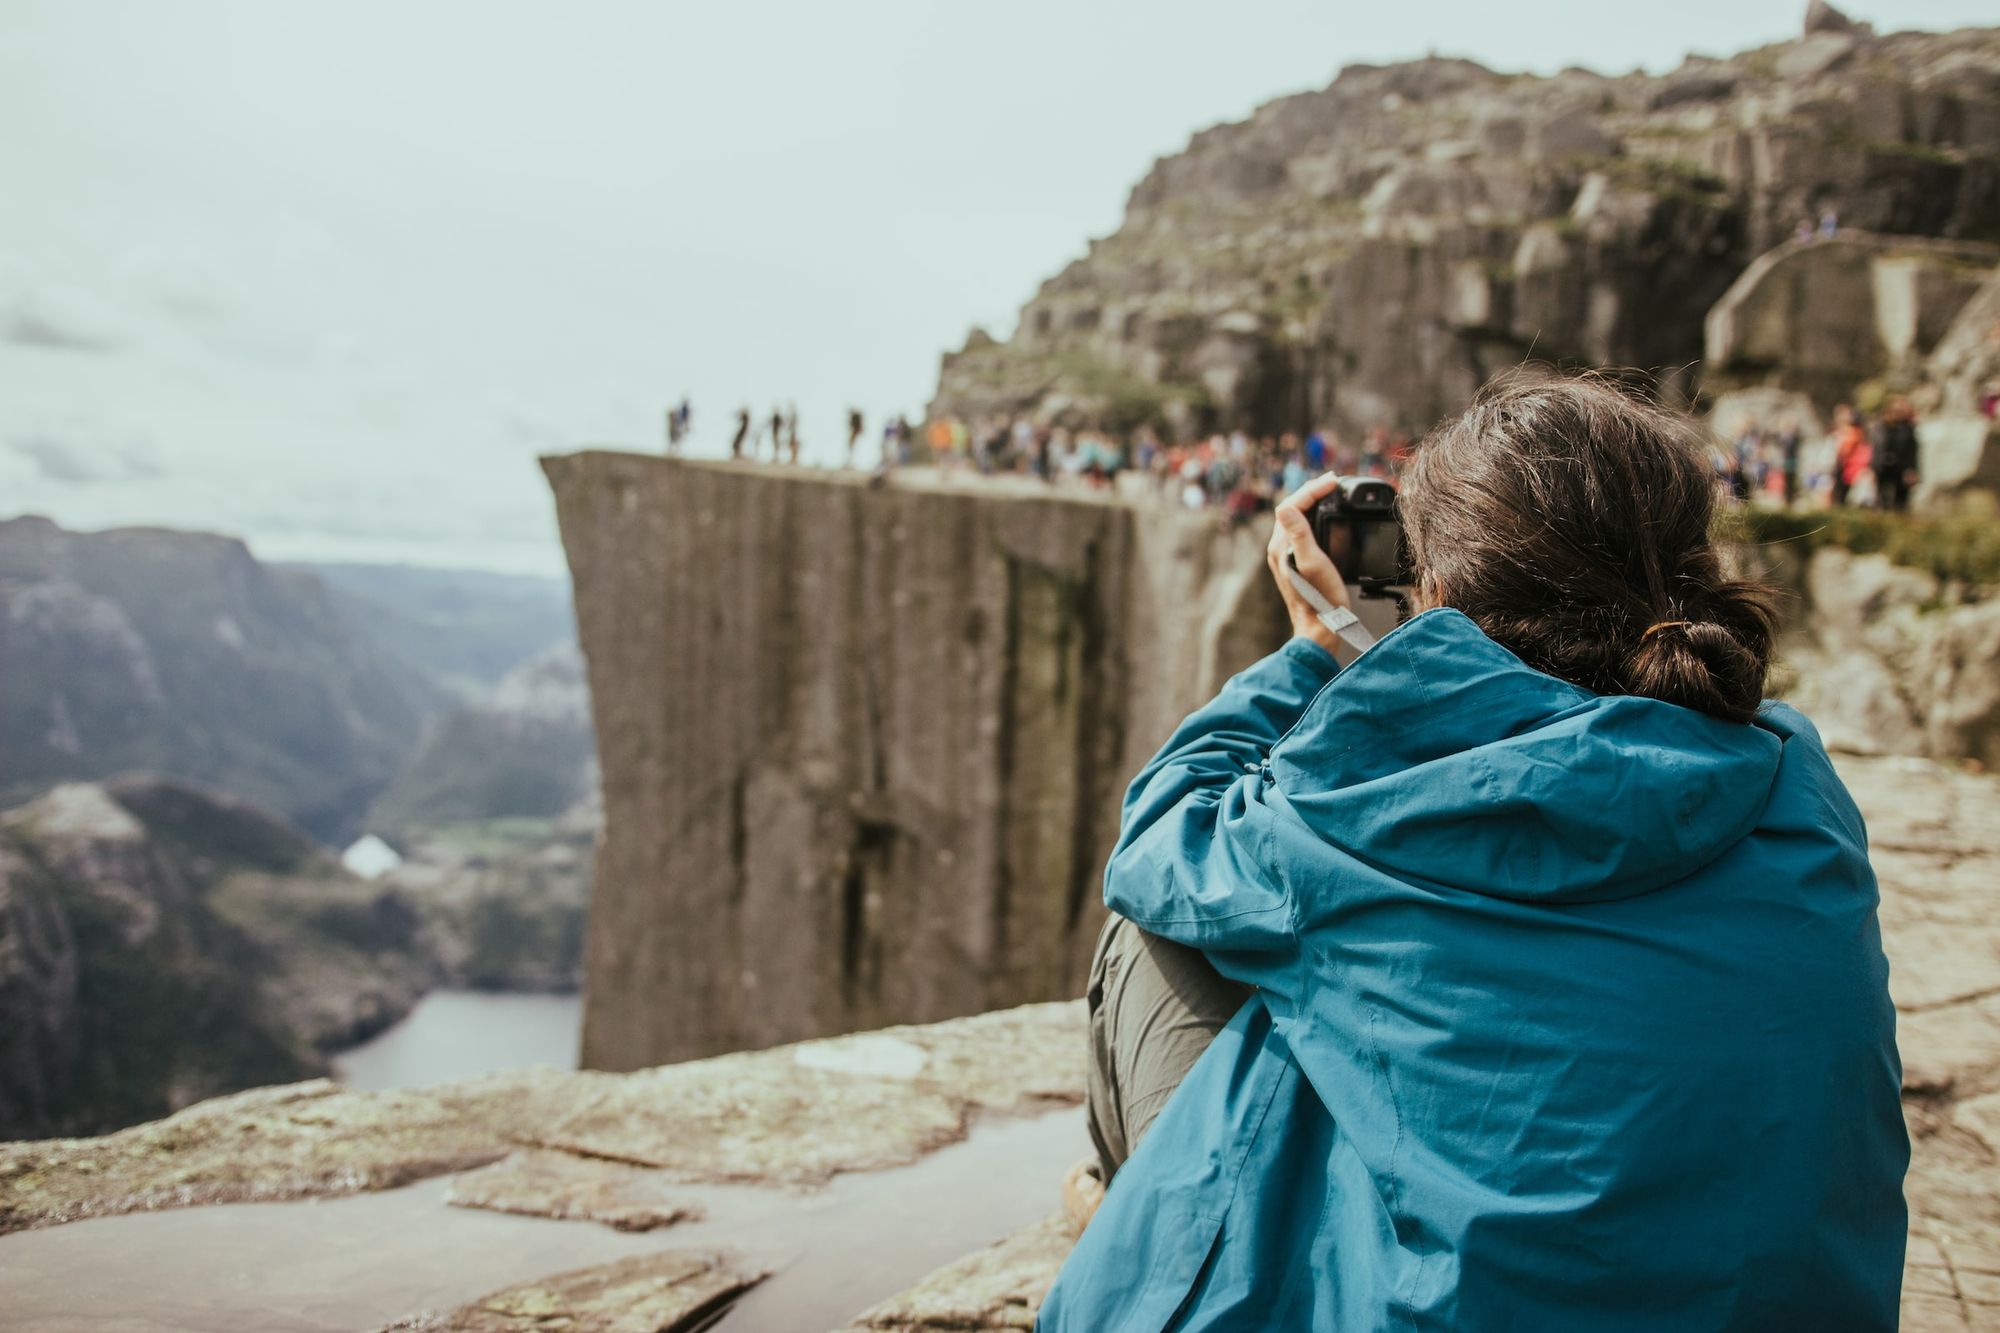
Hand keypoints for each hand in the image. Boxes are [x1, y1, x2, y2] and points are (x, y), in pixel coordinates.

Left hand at [1267, 472, 1351, 656]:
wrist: (1321, 628)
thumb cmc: (1321, 599)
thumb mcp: (1312, 563)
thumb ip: (1299, 534)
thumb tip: (1285, 506)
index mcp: (1281, 546)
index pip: (1291, 505)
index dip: (1312, 489)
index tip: (1332, 482)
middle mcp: (1279, 549)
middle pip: (1291, 509)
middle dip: (1311, 492)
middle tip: (1332, 482)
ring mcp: (1286, 556)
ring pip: (1296, 519)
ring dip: (1312, 503)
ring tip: (1330, 492)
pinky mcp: (1296, 563)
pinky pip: (1302, 531)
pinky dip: (1314, 518)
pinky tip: (1327, 518)